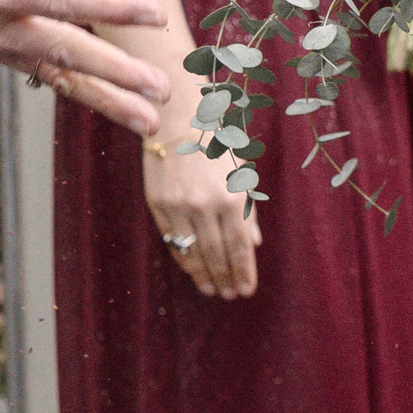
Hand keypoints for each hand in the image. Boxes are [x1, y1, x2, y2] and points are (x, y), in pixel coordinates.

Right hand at [142, 136, 262, 297]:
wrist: (180, 117)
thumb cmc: (219, 142)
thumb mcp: (243, 172)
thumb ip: (249, 209)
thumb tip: (254, 244)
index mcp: (233, 197)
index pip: (239, 247)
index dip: (243, 272)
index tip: (247, 290)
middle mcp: (206, 206)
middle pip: (217, 254)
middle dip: (226, 278)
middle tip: (231, 295)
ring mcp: (179, 206)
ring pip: (193, 252)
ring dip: (204, 275)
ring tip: (213, 290)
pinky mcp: (157, 204)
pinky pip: (172, 240)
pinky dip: (183, 258)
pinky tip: (192, 270)